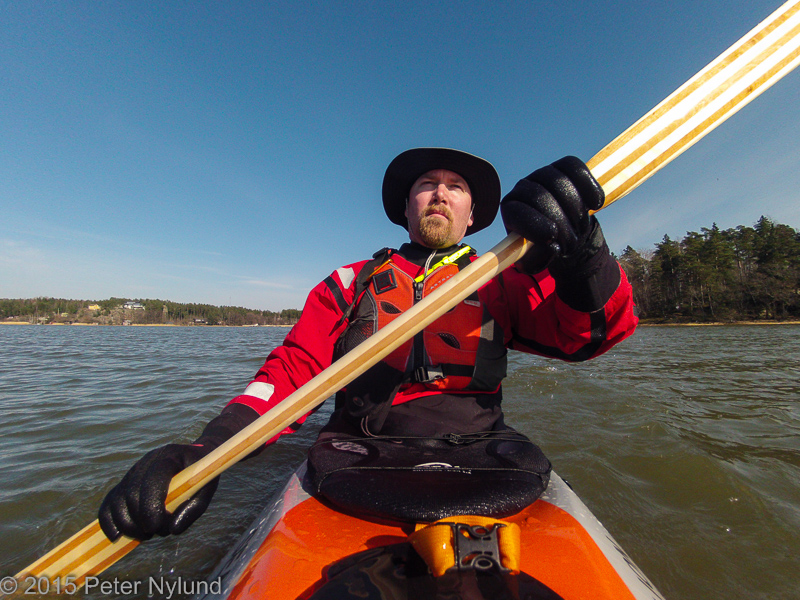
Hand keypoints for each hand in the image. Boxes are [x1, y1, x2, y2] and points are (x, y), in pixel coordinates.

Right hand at [98, 442, 217, 540]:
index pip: (152, 479)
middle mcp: (147, 461)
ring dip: (127, 524)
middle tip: (157, 532)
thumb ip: (194, 508)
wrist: (194, 456)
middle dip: (140, 520)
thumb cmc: (202, 474)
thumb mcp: (207, 488)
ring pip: (118, 499)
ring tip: (145, 535)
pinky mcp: (126, 482)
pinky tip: (117, 536)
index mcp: (169, 456)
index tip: (154, 527)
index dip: (149, 505)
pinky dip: (108, 520)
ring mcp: (134, 471)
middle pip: (132, 493)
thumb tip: (173, 530)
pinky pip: (110, 501)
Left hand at [500, 156, 604, 273]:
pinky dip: (588, 186)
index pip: (518, 213)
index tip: (552, 238)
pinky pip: (575, 167)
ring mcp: (543, 174)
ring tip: (580, 227)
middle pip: (540, 197)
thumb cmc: (545, 245)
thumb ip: (536, 259)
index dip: (535, 225)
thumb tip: (551, 247)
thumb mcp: (535, 260)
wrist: (564, 229)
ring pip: (560, 182)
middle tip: (572, 242)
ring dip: (576, 209)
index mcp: (511, 210)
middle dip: (561, 222)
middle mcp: (523, 188)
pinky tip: (595, 204)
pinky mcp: (563, 166)